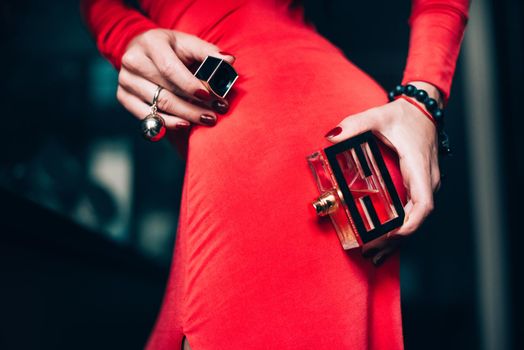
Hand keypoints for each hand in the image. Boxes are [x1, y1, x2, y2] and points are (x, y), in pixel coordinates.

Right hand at [116, 29, 234, 128]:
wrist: (141, 49)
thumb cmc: (172, 48)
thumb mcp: (189, 43)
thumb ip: (208, 52)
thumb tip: (229, 61)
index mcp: (150, 43)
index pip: (170, 69)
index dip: (190, 84)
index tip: (211, 96)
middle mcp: (132, 61)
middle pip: (166, 90)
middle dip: (195, 104)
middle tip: (217, 112)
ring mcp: (125, 80)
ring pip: (158, 105)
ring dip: (186, 115)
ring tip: (208, 119)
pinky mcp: (123, 97)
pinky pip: (147, 116)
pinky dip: (167, 123)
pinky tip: (185, 125)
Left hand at [324, 81, 442, 265]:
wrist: (423, 109)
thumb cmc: (403, 116)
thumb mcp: (378, 116)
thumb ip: (355, 124)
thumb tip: (331, 137)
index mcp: (419, 167)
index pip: (423, 204)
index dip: (409, 225)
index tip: (390, 236)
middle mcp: (427, 181)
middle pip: (416, 219)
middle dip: (394, 239)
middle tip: (368, 251)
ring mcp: (425, 185)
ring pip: (415, 220)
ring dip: (397, 240)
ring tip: (374, 257)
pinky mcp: (419, 187)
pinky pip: (412, 214)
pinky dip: (399, 231)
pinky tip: (385, 245)